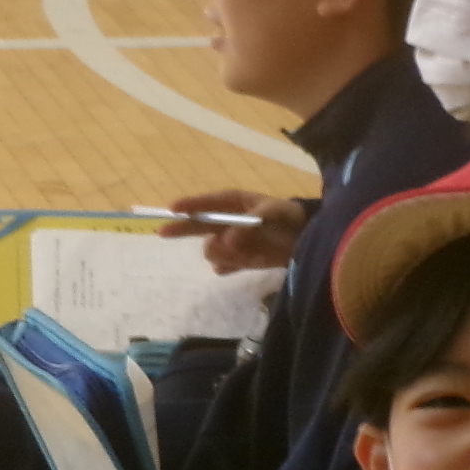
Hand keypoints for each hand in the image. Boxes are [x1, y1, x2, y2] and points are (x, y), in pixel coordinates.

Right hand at [157, 188, 307, 272]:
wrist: (306, 241)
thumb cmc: (291, 219)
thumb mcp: (276, 213)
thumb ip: (252, 223)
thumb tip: (228, 239)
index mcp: (236, 204)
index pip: (210, 203)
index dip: (192, 204)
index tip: (173, 208)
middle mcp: (229, 223)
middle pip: (199, 226)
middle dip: (182, 228)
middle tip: (163, 232)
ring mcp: (233, 243)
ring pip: (212, 250)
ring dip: (222, 253)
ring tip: (245, 252)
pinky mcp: (239, 261)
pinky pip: (222, 267)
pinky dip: (229, 266)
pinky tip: (243, 262)